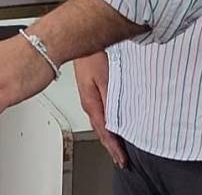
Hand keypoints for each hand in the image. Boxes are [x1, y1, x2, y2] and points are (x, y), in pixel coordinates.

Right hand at [74, 51, 126, 167]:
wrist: (79, 41)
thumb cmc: (92, 56)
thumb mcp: (104, 78)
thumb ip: (110, 101)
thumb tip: (115, 122)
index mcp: (91, 104)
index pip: (105, 133)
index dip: (114, 148)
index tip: (122, 160)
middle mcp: (89, 104)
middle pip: (101, 131)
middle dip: (110, 147)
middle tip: (120, 160)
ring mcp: (89, 98)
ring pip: (99, 123)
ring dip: (108, 137)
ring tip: (116, 148)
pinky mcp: (91, 91)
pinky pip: (99, 114)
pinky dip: (106, 124)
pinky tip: (111, 124)